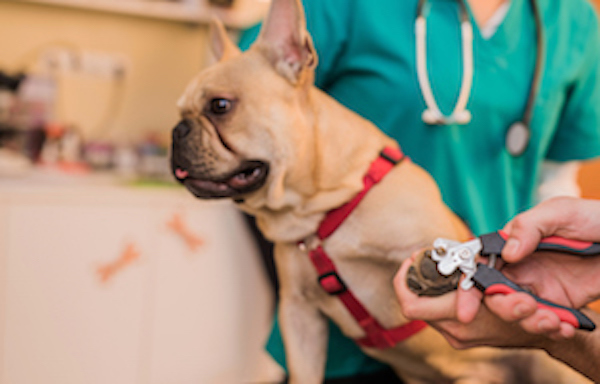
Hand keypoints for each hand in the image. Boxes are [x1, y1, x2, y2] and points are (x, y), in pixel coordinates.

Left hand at [394, 253, 551, 348]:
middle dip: (415, 279)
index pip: (411, 305)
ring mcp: (457, 337)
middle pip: (415, 304)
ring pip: (426, 309)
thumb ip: (479, 265)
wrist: (547, 331)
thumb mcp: (503, 273)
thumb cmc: (529, 301)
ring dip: (429, 287)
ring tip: (436, 264)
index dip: (404, 280)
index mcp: (458, 316)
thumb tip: (451, 251)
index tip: (411, 259)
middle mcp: (454, 331)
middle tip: (420, 257)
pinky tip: (449, 281)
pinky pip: (438, 314)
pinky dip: (439, 296)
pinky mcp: (461, 337)